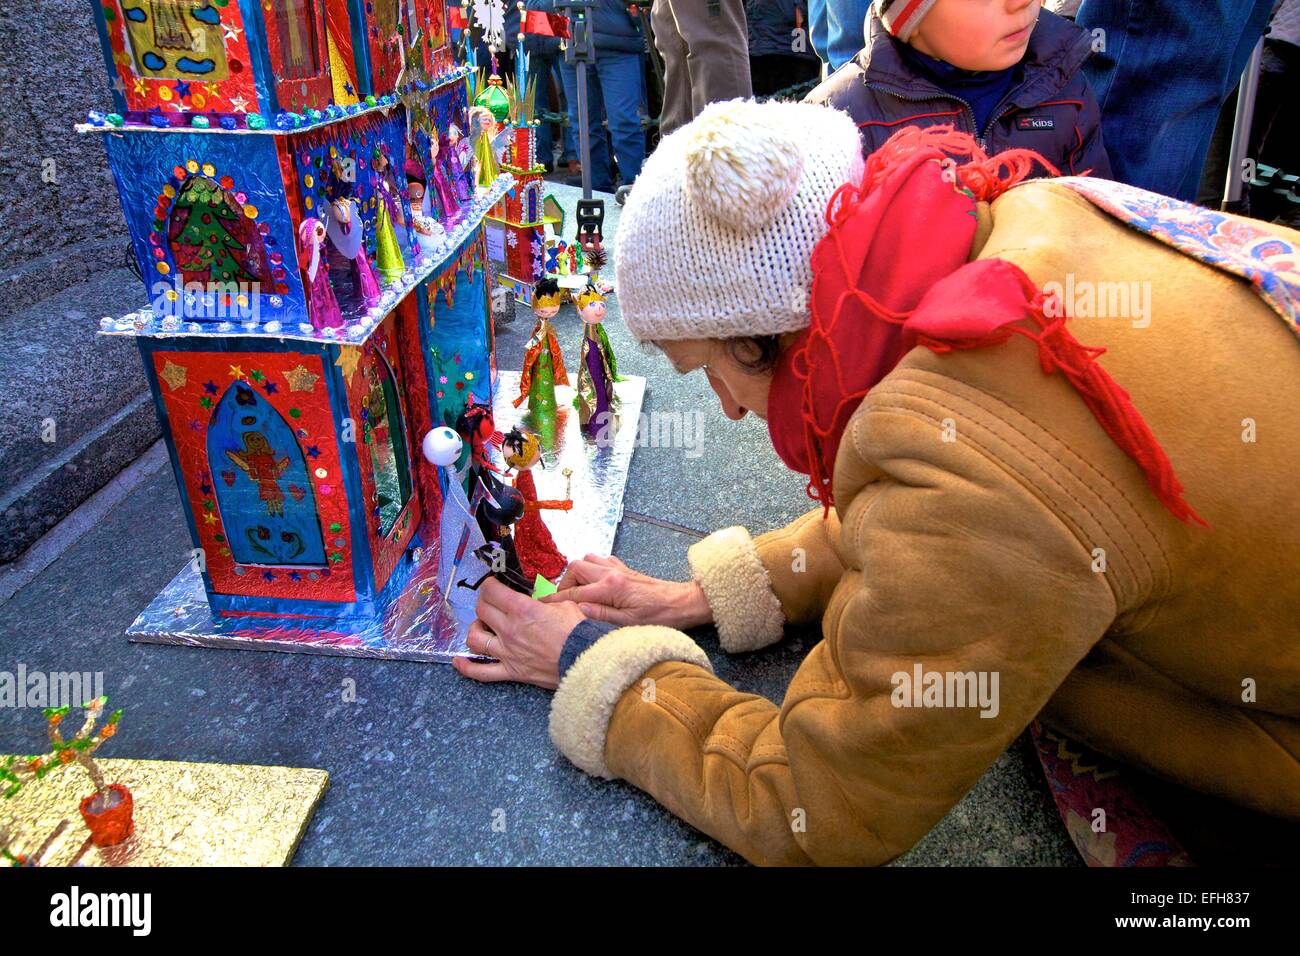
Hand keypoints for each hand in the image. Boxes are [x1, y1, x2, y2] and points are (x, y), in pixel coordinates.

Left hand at [453, 577, 585, 688]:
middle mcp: (510, 629)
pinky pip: (481, 672)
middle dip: (484, 602)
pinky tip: (459, 662)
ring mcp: (507, 652)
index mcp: (522, 610)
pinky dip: (467, 667)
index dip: (490, 584)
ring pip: (475, 638)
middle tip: (491, 601)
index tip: (493, 584)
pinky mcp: (511, 671)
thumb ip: (545, 602)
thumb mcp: (565, 605)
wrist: (586, 660)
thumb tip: (537, 602)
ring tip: (482, 626)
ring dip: (475, 629)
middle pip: (481, 610)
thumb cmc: (578, 632)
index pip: (493, 591)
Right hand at [540, 554, 711, 630]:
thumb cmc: (660, 617)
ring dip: (576, 575)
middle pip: (575, 569)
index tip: (541, 605)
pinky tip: (593, 582)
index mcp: (610, 587)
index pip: (574, 593)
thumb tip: (575, 611)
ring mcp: (618, 568)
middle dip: (563, 584)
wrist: (682, 603)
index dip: (554, 600)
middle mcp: (611, 573)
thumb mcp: (628, 624)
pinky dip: (591, 569)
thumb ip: (599, 616)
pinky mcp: (624, 569)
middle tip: (561, 601)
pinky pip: (600, 560)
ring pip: (586, 561)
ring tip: (575, 593)